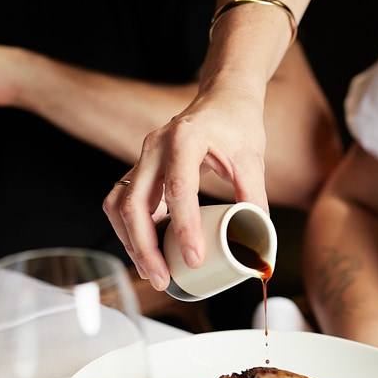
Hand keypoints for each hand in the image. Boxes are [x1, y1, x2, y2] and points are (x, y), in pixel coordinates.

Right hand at [103, 79, 269, 290]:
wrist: (222, 98)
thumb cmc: (237, 125)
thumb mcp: (252, 159)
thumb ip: (255, 199)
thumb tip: (257, 245)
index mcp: (185, 139)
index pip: (179, 190)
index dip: (184, 230)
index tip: (194, 260)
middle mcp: (155, 147)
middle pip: (135, 204)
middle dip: (145, 248)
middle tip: (161, 279)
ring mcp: (142, 158)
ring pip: (119, 205)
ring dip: (130, 242)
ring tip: (150, 272)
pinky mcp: (139, 170)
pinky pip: (121, 203)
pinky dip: (128, 230)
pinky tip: (146, 251)